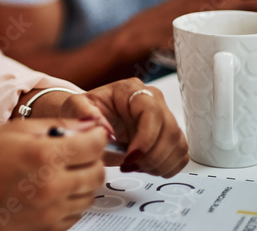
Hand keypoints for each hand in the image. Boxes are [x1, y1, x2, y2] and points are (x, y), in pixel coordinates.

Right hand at [0, 118, 105, 230]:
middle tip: (79, 151)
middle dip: (93, 158)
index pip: (95, 144)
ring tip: (62, 170)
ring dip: (84, 181)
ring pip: (90, 195)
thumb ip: (58, 125)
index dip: (97, 135)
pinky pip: (77, 214)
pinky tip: (54, 189)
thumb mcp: (16, 130)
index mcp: (45, 156)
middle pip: (97, 172)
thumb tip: (88, 126)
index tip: (93, 133)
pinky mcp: (48, 229)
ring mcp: (51, 212)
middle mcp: (53, 187)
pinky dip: (73, 200)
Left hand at [27, 81, 188, 177]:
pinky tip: (146, 167)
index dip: (146, 138)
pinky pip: (180, 153)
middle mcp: (153, 100)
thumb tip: (105, 131)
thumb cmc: (84, 111)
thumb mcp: (76, 107)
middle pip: (170, 130)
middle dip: (152, 155)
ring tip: (135, 166)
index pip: (152, 112)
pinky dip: (167, 166)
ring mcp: (163, 117)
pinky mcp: (168, 135)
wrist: (89, 118)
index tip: (131, 156)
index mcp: (132, 90)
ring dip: (159, 163)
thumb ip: (86, 115)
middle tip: (131, 165)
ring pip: (178, 143)